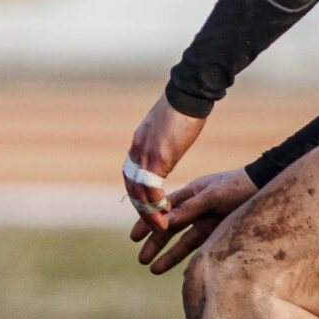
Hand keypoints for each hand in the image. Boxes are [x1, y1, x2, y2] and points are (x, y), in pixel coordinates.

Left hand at [123, 96, 206, 225]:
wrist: (188, 93)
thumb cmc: (183, 107)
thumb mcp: (166, 129)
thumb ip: (161, 142)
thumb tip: (164, 150)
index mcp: (139, 143)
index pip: (131, 174)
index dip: (138, 193)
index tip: (147, 207)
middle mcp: (137, 149)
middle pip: (131, 185)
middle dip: (140, 206)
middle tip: (151, 223)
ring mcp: (146, 153)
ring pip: (139, 189)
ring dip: (147, 210)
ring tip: (159, 226)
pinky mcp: (159, 155)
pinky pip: (151, 185)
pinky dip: (155, 202)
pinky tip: (165, 212)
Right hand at [131, 168, 256, 273]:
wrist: (267, 187)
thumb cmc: (240, 186)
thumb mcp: (213, 195)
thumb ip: (189, 208)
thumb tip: (165, 221)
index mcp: (189, 194)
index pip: (161, 210)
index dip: (147, 222)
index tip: (134, 237)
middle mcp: (195, 209)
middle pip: (169, 228)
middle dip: (154, 244)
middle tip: (141, 259)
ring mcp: (207, 222)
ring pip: (183, 241)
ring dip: (168, 255)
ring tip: (154, 269)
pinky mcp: (220, 233)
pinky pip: (200, 247)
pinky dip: (189, 257)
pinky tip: (179, 269)